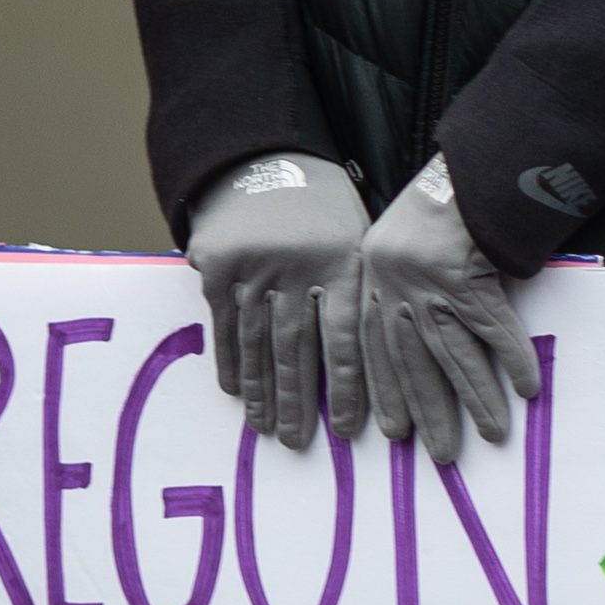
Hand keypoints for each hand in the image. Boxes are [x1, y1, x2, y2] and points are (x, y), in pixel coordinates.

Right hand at [184, 152, 367, 448]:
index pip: (346, 336)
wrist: (261, 160)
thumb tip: (385, 357)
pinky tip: (237, 393)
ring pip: (258, 343)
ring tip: (266, 429)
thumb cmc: (323, 209)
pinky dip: (232, 362)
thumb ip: (362, 290)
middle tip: (297, 444)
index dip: (347, 387)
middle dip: (298, 401)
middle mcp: (297, 268)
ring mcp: (254, 268)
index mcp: (342, 261)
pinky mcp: (218, 268)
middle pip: (297, 349)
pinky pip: (226, 326)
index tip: (347, 429)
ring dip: (262, 391)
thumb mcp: (356, 237)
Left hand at [356, 155, 540, 461]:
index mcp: (372, 283)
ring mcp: (432, 286)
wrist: (466, 168)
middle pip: (414, 365)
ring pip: (454, 355)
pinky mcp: (468, 278)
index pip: (374, 353)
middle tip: (441, 456)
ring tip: (493, 434)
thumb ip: (394, 288)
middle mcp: (396, 290)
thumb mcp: (394, 244)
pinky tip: (526, 389)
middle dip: (428, 413)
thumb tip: (412, 339)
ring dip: (475, 399)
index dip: (384, 395)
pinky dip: (511, 359)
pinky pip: (494, 329)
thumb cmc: (433, 205)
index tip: (392, 433)